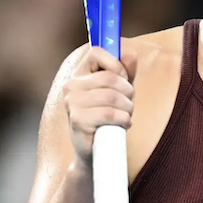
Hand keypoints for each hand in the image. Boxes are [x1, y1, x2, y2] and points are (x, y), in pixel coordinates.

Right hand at [62, 46, 137, 161]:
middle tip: (128, 103)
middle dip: (128, 91)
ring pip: (112, 96)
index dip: (116, 64)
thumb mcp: (120, 90)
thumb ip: (126, 71)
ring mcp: (73, 103)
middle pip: (110, 77)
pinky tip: (122, 124)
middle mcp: (72, 86)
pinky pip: (109, 113)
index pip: (96, 52)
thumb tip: (130, 53)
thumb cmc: (108, 116)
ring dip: (127, 107)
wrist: (97, 149)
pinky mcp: (78, 121)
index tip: (123, 78)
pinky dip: (123, 119)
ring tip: (126, 115)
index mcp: (79, 74)